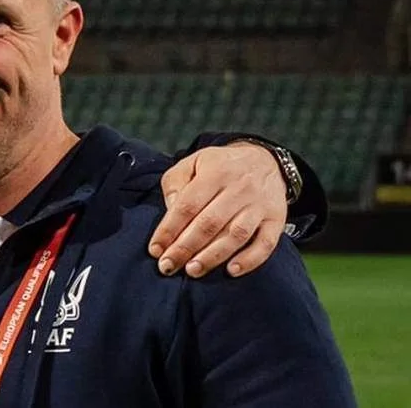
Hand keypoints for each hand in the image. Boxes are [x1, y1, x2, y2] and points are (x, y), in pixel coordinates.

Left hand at [147, 142, 286, 278]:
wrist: (264, 160)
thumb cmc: (219, 167)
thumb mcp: (192, 163)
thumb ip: (175, 184)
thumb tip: (169, 212)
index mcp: (214, 174)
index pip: (187, 205)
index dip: (169, 229)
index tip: (155, 249)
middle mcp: (239, 189)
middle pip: (209, 223)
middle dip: (185, 248)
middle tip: (168, 266)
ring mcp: (259, 205)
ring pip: (236, 235)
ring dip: (213, 256)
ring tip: (192, 271)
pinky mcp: (276, 219)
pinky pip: (266, 243)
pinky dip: (250, 259)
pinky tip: (232, 271)